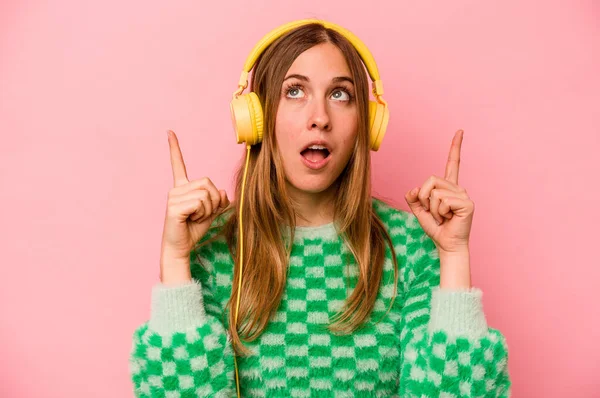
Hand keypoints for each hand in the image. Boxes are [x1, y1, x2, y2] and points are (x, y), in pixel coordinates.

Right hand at [160, 130, 229, 283]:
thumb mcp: (211, 212)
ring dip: (208, 209)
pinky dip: (202, 214)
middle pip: (208, 183)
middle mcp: (176, 189)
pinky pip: (200, 203)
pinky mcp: (173, 206)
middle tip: (201, 214)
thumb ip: (219, 200)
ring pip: (206, 194)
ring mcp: (173, 197)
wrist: (180, 247)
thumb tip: (224, 192)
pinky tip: (190, 220)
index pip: (178, 164)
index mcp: (182, 187)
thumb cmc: (193, 229)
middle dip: (213, 201)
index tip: (169, 132)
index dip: (174, 148)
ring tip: (195, 218)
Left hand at [404, 130, 473, 254]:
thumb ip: (414, 198)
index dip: (455, 147)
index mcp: (448, 187)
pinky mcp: (466, 203)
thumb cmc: (436, 228)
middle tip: (434, 213)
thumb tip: (413, 189)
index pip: (452, 163)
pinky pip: (442, 200)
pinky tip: (448, 218)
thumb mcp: (419, 211)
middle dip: (424, 198)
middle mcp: (457, 188)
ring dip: (432, 209)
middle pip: (430, 180)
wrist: (447, 245)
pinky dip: (439, 212)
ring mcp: (463, 195)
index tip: (460, 131)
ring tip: (442, 217)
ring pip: (434, 192)